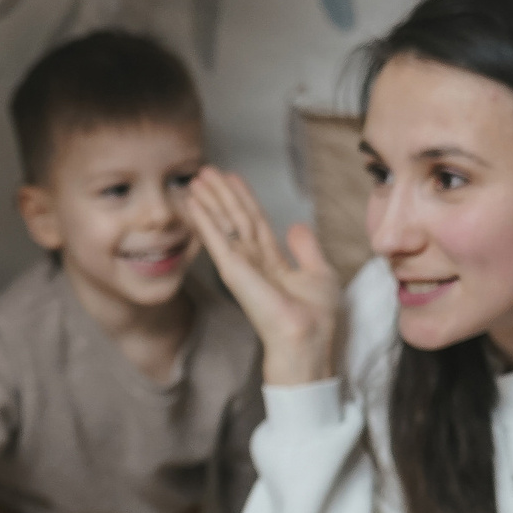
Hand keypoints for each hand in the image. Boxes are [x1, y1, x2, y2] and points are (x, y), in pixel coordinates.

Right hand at [184, 168, 343, 385]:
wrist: (307, 341)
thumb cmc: (315, 318)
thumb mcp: (319, 274)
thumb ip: (305, 249)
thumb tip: (297, 226)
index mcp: (272, 262)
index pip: (255, 222)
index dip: (243, 199)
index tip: (231, 178)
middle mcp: (254, 261)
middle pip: (235, 219)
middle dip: (221, 194)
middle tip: (205, 171)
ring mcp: (242, 266)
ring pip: (225, 224)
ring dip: (210, 200)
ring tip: (197, 179)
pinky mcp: (233, 271)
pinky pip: (217, 240)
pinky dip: (204, 220)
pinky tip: (194, 203)